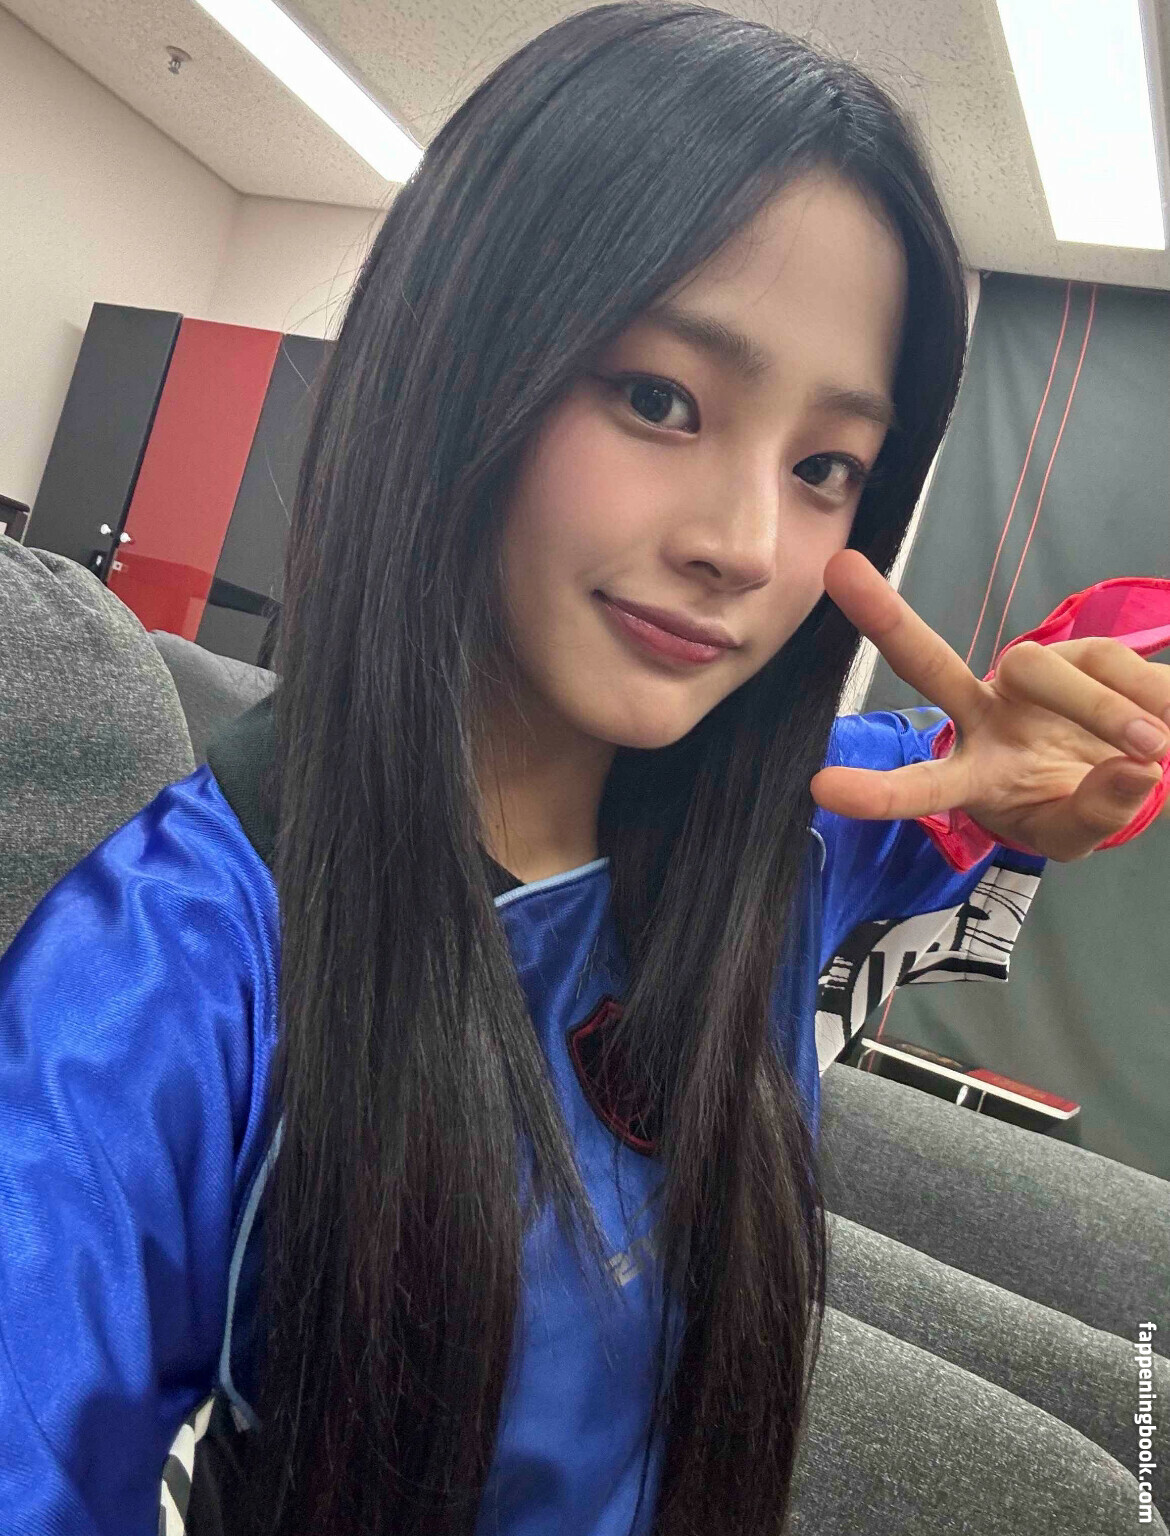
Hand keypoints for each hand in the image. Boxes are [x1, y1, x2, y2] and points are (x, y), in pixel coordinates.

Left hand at [810, 550, 1169, 861]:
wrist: (1135, 766)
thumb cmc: (1078, 805)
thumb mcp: (1078, 834)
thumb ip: (1095, 815)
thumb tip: (1135, 769)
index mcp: (974, 776)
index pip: (921, 786)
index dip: (878, 792)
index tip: (822, 789)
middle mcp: (983, 717)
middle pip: (929, 666)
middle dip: (885, 620)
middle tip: (839, 572)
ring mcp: (1026, 678)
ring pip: (1042, 672)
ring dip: (1102, 713)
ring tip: (1154, 749)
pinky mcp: (1076, 652)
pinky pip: (1109, 662)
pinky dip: (1145, 698)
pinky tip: (1162, 721)